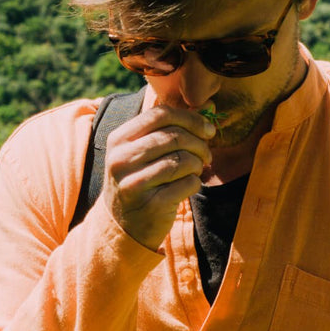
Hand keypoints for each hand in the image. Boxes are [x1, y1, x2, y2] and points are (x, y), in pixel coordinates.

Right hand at [101, 106, 214, 249]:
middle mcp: (121, 159)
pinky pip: (188, 183)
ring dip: (198, 164)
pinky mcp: (151, 204)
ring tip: (196, 170)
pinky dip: (195, 182)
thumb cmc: (140, 179)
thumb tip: (210, 105)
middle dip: (199, 144)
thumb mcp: (144, 151)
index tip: (208, 129)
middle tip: (207, 154)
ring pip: (182, 160)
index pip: (159, 114)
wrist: (124, 225)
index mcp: (119, 139)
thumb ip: (171, 127)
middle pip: (173, 136)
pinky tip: (188, 186)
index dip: (190, 118)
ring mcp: (134, 183)